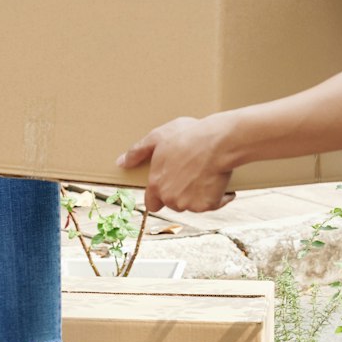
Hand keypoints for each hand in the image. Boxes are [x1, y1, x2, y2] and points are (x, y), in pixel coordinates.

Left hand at [116, 115, 237, 213]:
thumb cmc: (188, 136)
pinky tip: (220, 178)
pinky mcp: (209, 205)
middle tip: (192, 172)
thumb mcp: (158, 137)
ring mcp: (190, 204)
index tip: (170, 185)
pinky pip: (215, 203)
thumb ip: (137, 152)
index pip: (152, 204)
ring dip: (200, 194)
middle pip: (174, 203)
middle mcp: (171, 199)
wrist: (218, 142)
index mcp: (157, 184)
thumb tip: (121, 162)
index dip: (159, 196)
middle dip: (182, 192)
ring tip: (206, 172)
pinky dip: (220, 195)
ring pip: (194, 204)